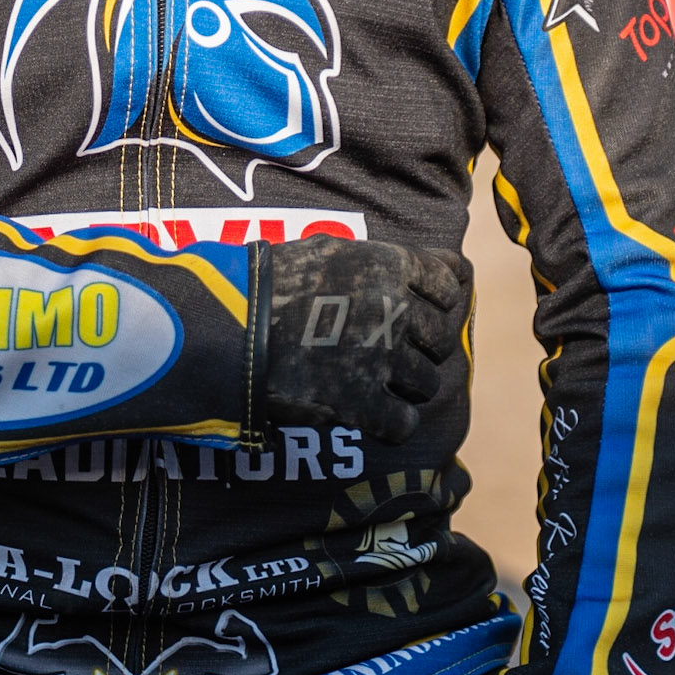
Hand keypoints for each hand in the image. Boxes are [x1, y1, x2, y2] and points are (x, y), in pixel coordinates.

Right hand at [266, 237, 469, 445]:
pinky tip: (370, 417)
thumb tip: (433, 264)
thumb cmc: (269, 282)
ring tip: (374, 384)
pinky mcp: (361, 402)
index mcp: (388, 265)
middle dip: (421, 348)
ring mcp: (380, 358)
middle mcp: (394, 309)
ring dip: (405, 387)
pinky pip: (403, 424)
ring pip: (427, 384)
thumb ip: (379, 259)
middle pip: (440, 339)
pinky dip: (391, 425)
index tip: (420, 310)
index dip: (437, 301)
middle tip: (388, 352)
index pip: (447, 284)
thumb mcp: (327, 249)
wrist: (226, 326)